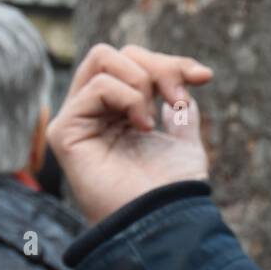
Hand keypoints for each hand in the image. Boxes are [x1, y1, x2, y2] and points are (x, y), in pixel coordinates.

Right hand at [47, 43, 213, 224]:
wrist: (163, 216)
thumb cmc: (173, 186)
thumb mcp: (183, 136)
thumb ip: (177, 106)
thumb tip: (183, 78)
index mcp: (119, 114)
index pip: (136, 62)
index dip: (172, 63)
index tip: (205, 78)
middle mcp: (94, 113)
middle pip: (119, 54)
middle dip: (159, 67)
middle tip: (180, 98)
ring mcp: (77, 120)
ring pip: (102, 58)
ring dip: (142, 82)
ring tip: (152, 119)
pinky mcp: (65, 131)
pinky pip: (96, 86)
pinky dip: (127, 97)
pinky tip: (141, 127)